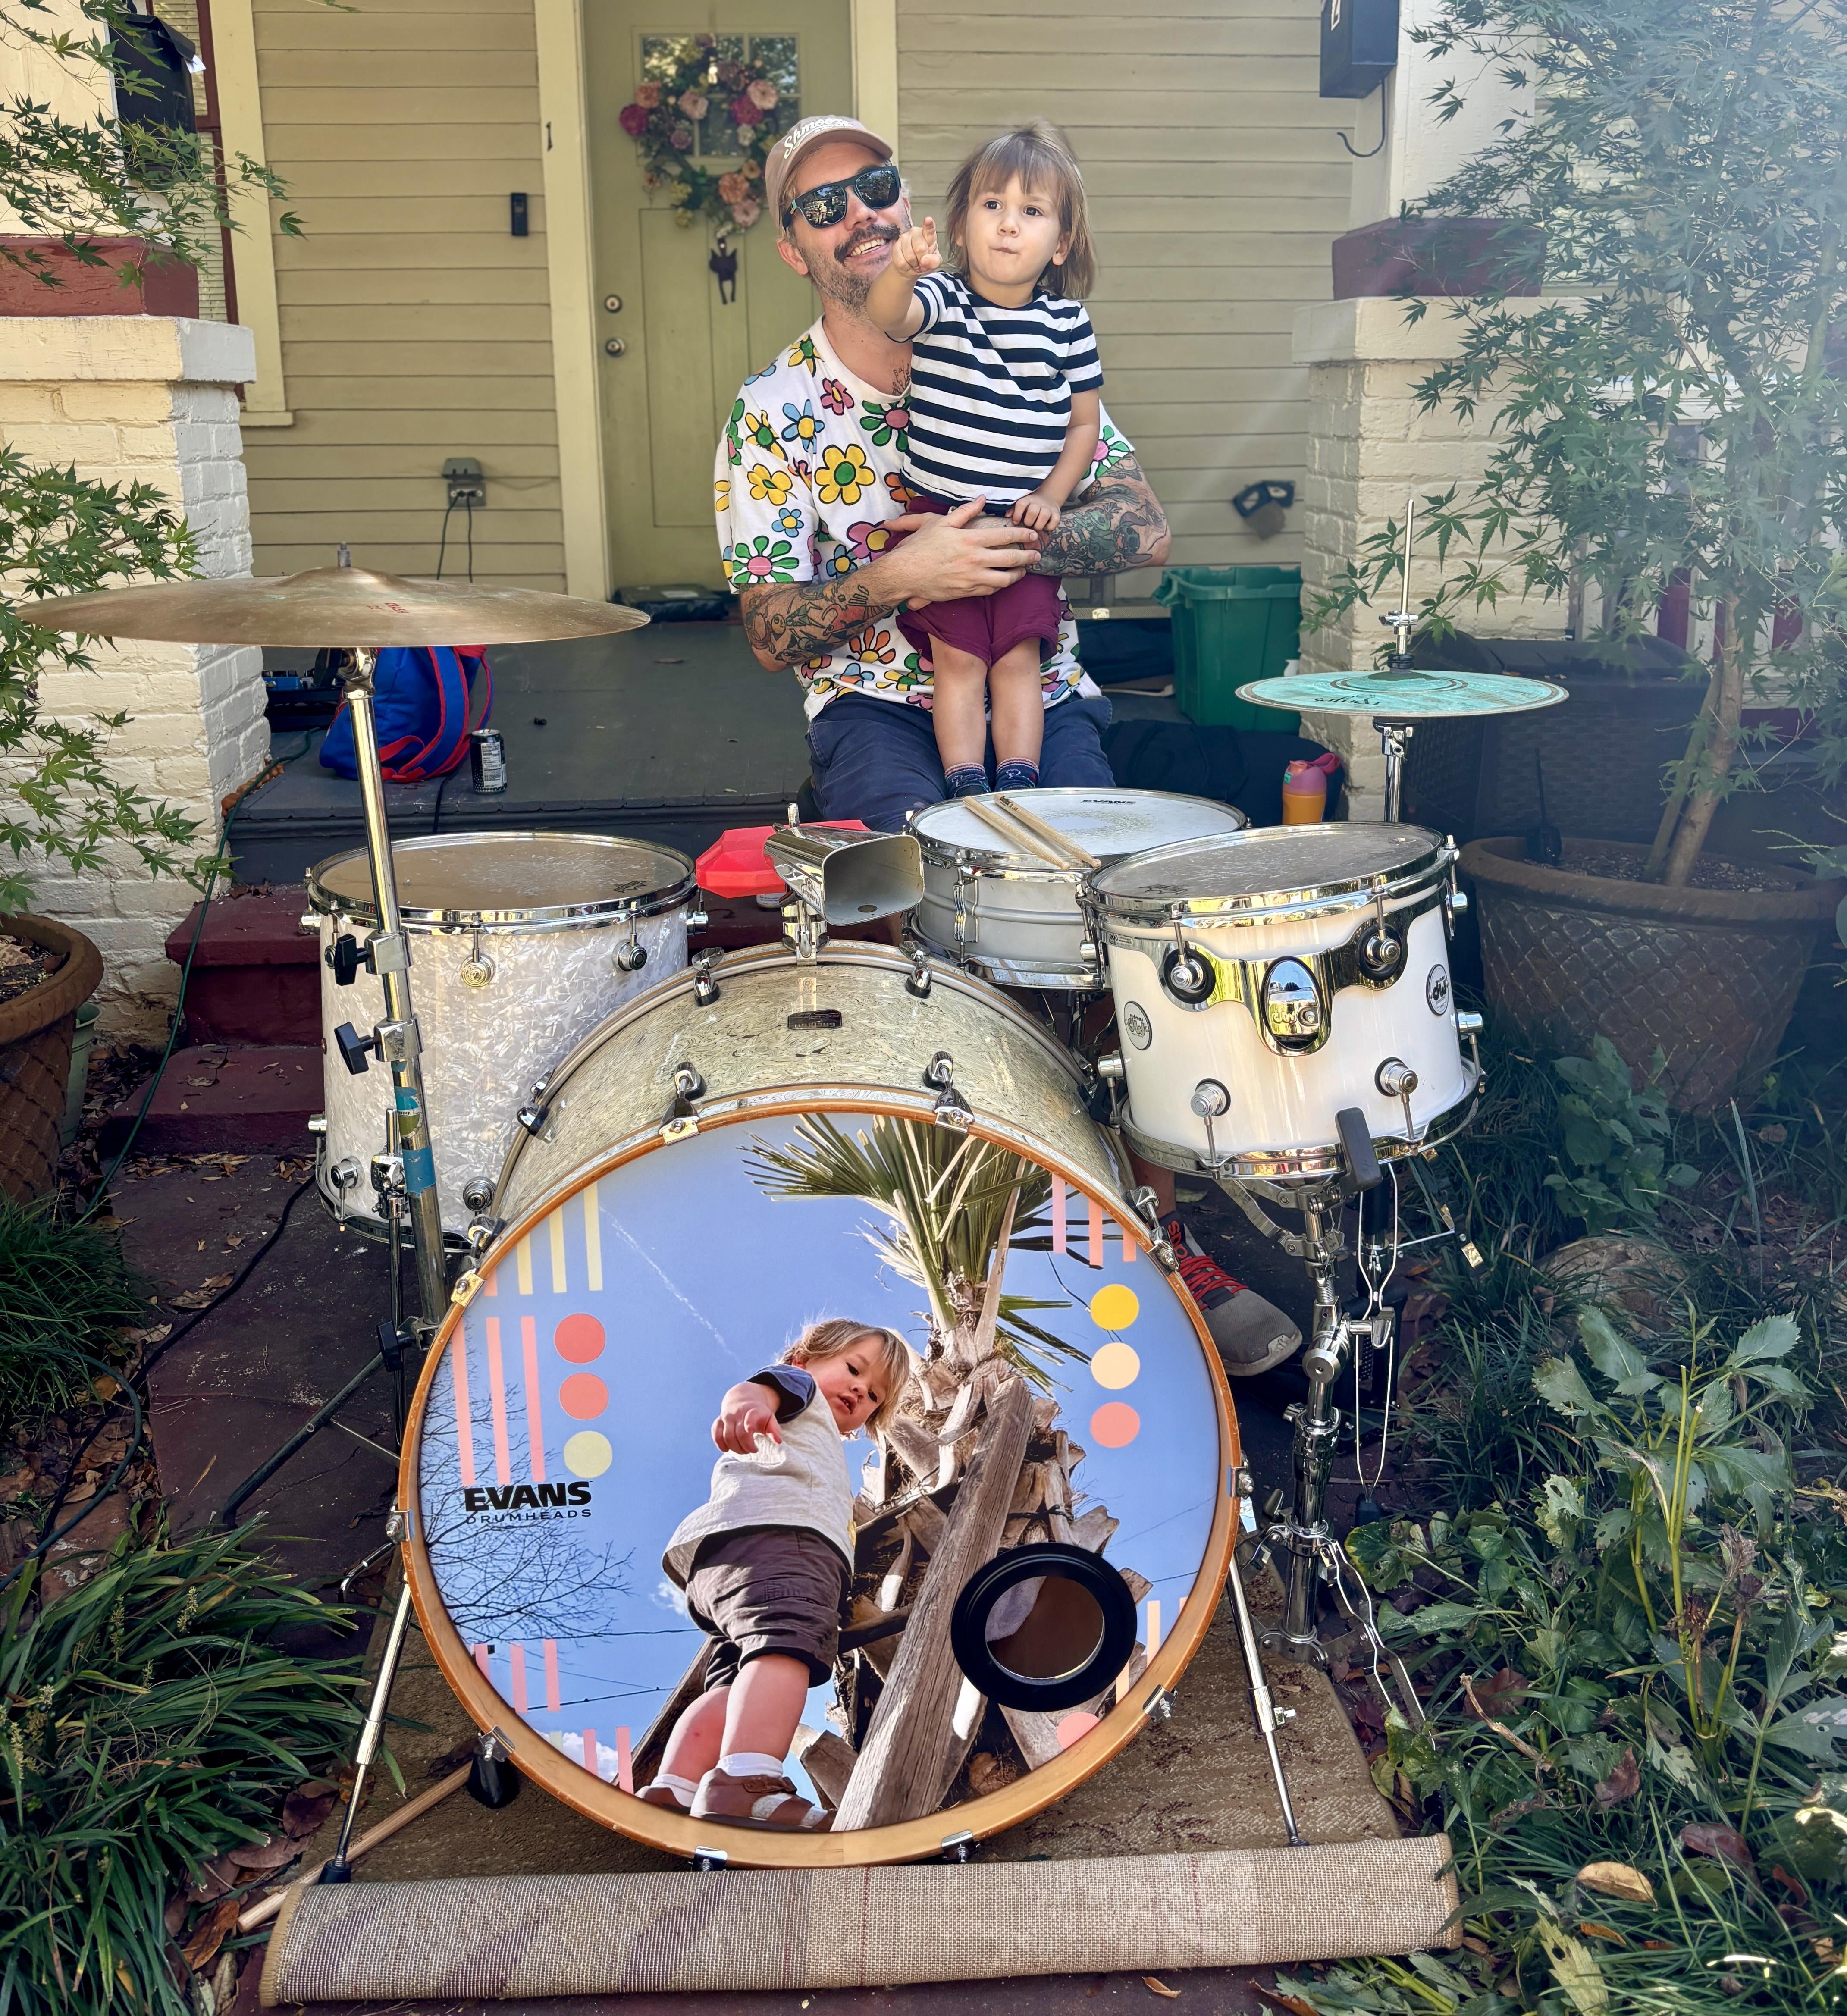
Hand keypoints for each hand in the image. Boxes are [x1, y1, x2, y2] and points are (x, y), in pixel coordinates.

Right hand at [713, 1382, 780, 1455]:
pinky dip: (720, 1444)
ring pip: (727, 1437)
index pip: (750, 1418)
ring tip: (743, 1449)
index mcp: (753, 1411)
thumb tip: (778, 1442)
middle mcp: (738, 1413)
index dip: (749, 1424)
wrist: (743, 1399)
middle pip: (738, 1435)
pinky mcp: (719, 1421)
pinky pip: (716, 1434)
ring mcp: (726, 1417)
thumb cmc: (758, 1414)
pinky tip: (727, 1449)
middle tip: (753, 1449)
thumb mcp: (769, 1418)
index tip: (750, 1431)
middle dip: (746, 1447)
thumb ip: (774, 1430)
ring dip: (735, 1448)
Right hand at [876, 495, 1040, 607]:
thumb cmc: (920, 546)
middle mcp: (975, 560)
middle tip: (1037, 554)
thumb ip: (965, 512)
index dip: (1022, 534)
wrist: (905, 573)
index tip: (1032, 534)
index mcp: (971, 539)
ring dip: (1017, 575)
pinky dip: (1000, 585)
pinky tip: (1003, 581)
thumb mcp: (941, 523)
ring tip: (1023, 571)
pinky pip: (990, 590)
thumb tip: (981, 499)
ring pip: (1004, 579)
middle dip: (1028, 556)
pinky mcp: (966, 592)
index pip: (1005, 536)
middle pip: (1011, 559)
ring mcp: (972, 578)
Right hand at [891, 217, 940, 278]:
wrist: (911, 267)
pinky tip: (907, 264)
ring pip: (910, 257)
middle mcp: (915, 232)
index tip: (928, 220)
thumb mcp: (934, 262)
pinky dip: (906, 268)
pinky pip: (901, 262)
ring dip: (913, 264)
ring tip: (915, 263)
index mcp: (928, 234)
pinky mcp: (895, 246)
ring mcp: (904, 238)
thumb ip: (934, 261)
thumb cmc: (925, 260)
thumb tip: (924, 260)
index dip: (929, 225)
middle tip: (921, 262)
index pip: (929, 229)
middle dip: (921, 260)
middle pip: (919, 248)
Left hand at [1011, 490, 1062, 532]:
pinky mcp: (1057, 514)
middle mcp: (1038, 503)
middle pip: (1032, 512)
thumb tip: (1006, 516)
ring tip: (1036, 527)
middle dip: (1028, 522)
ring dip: (1038, 525)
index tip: (1015, 522)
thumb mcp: (1022, 504)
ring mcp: (1048, 508)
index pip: (1021, 504)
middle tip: (1028, 524)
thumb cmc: (1030, 505)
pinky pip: (1054, 522)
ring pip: (1043, 516)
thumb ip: (1013, 510)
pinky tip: (1045, 527)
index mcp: (1027, 500)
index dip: (1017, 514)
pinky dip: (1049, 527)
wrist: (1048, 497)